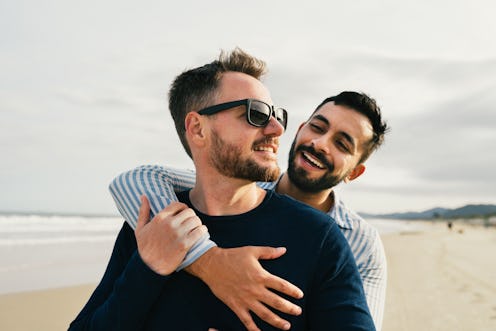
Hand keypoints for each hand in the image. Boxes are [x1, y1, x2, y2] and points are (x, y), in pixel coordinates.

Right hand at [135, 195, 206, 274]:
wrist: (149, 267)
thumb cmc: (145, 248)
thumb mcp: (140, 228)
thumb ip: (143, 211)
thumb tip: (144, 196)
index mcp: (160, 218)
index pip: (178, 204)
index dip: (183, 209)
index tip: (184, 215)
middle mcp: (169, 224)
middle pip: (190, 212)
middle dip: (191, 217)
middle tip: (191, 223)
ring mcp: (177, 234)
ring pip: (196, 220)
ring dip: (198, 224)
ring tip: (195, 229)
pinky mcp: (184, 244)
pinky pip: (200, 231)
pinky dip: (202, 232)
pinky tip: (200, 235)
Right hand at [186, 246, 303, 330]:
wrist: (212, 265)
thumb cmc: (233, 256)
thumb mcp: (252, 251)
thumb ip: (269, 252)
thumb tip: (283, 250)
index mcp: (261, 276)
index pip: (282, 286)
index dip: (293, 291)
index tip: (300, 295)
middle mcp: (255, 290)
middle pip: (277, 302)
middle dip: (290, 309)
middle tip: (298, 312)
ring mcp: (246, 300)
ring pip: (265, 314)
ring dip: (277, 321)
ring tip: (287, 326)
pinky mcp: (236, 306)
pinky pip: (247, 321)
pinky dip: (254, 329)